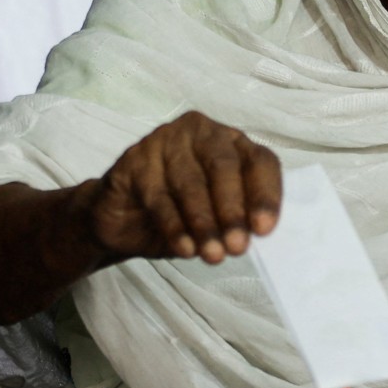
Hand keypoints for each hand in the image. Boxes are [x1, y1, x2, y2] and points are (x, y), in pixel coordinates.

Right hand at [86, 112, 281, 265]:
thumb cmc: (180, 212)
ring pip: (190, 183)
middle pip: (223, 166)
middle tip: (237, 247)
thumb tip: (252, 236)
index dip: (265, 195)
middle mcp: (200, 132)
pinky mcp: (135, 161)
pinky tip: (185, 249)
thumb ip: (237, 218)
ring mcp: (165, 142)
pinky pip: (159, 196)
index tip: (264, 230)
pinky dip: (175, 226)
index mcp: (231, 141)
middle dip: (232, 210)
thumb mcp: (216, 216)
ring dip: (204, 223)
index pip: (259, 161)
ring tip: (213, 255)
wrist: (123, 219)